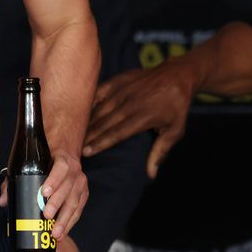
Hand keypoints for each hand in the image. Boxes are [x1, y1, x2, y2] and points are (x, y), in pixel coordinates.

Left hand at [0, 152, 87, 238]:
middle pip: (67, 188)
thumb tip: (3, 200)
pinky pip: (79, 209)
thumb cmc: (47, 156)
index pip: (61, 168)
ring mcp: (81, 182)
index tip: (44, 192)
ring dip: (65, 219)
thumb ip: (15, 179)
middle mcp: (75, 170)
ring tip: (56, 234)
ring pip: (74, 202)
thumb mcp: (31, 160)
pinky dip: (70, 222)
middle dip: (57, 204)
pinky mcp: (84, 193)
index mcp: (62, 159)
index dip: (54, 180)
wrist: (66, 149)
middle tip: (46, 217)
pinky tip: (62, 232)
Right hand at [83, 62, 195, 177]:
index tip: (86, 152)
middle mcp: (130, 103)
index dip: (100, 143)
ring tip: (75, 133)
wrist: (177, 76)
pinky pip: (99, 92)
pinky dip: (89, 102)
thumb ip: (160, 152)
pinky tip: (80, 111)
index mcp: (143, 117)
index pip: (116, 133)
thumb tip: (151, 175)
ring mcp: (123, 90)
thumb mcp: (174, 131)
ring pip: (99, 108)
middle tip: (74, 147)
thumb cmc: (176, 107)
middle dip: (88, 136)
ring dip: (86, 121)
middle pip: (104, 122)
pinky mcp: (118, 81)